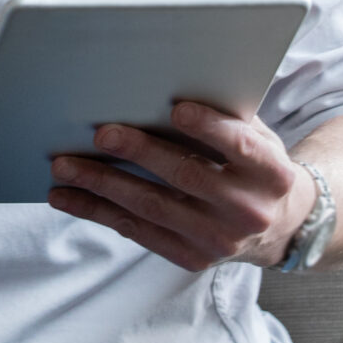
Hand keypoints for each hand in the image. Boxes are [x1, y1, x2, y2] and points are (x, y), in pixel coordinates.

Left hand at [46, 101, 312, 271]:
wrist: (279, 224)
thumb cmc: (254, 163)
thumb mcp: (257, 136)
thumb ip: (225, 116)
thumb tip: (165, 84)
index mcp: (271, 173)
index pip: (240, 146)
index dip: (209, 128)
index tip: (176, 108)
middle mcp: (248, 210)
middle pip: (186, 176)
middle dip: (139, 153)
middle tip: (100, 134)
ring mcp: (219, 240)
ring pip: (151, 207)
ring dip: (102, 185)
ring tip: (64, 166)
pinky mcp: (192, 258)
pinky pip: (137, 232)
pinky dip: (98, 212)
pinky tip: (67, 197)